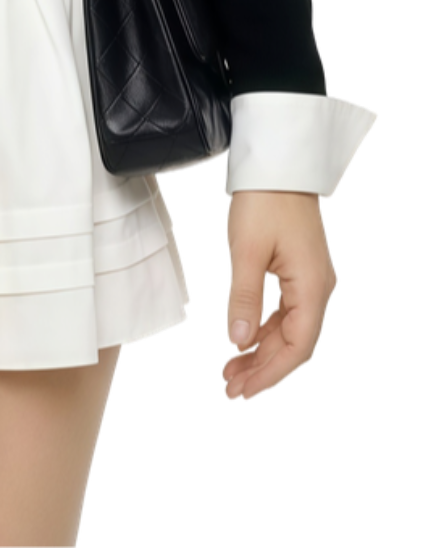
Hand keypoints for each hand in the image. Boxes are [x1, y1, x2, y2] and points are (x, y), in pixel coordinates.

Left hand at [221, 190, 338, 403]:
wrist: (278, 159)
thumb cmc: (263, 200)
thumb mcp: (246, 250)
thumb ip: (244, 299)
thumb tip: (238, 342)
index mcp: (313, 287)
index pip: (298, 348)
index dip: (270, 374)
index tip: (242, 390)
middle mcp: (319, 288)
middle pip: (295, 344)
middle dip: (264, 368)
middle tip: (230, 388)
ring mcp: (312, 279)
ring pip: (290, 329)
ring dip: (262, 351)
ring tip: (231, 370)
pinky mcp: (300, 269)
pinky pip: (286, 311)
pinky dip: (265, 328)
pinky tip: (244, 340)